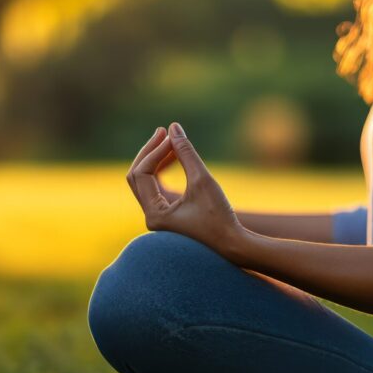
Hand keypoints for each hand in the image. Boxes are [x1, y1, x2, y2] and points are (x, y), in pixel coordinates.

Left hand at [125, 122, 244, 253]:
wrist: (234, 245)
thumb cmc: (220, 217)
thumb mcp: (202, 180)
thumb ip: (186, 153)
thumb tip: (173, 127)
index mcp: (154, 214)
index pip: (143, 174)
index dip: (155, 152)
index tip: (173, 137)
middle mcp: (151, 217)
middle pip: (138, 176)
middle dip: (150, 152)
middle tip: (163, 131)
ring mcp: (157, 217)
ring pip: (146, 181)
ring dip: (156, 159)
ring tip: (171, 141)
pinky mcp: (167, 215)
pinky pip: (156, 187)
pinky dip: (162, 170)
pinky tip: (175, 157)